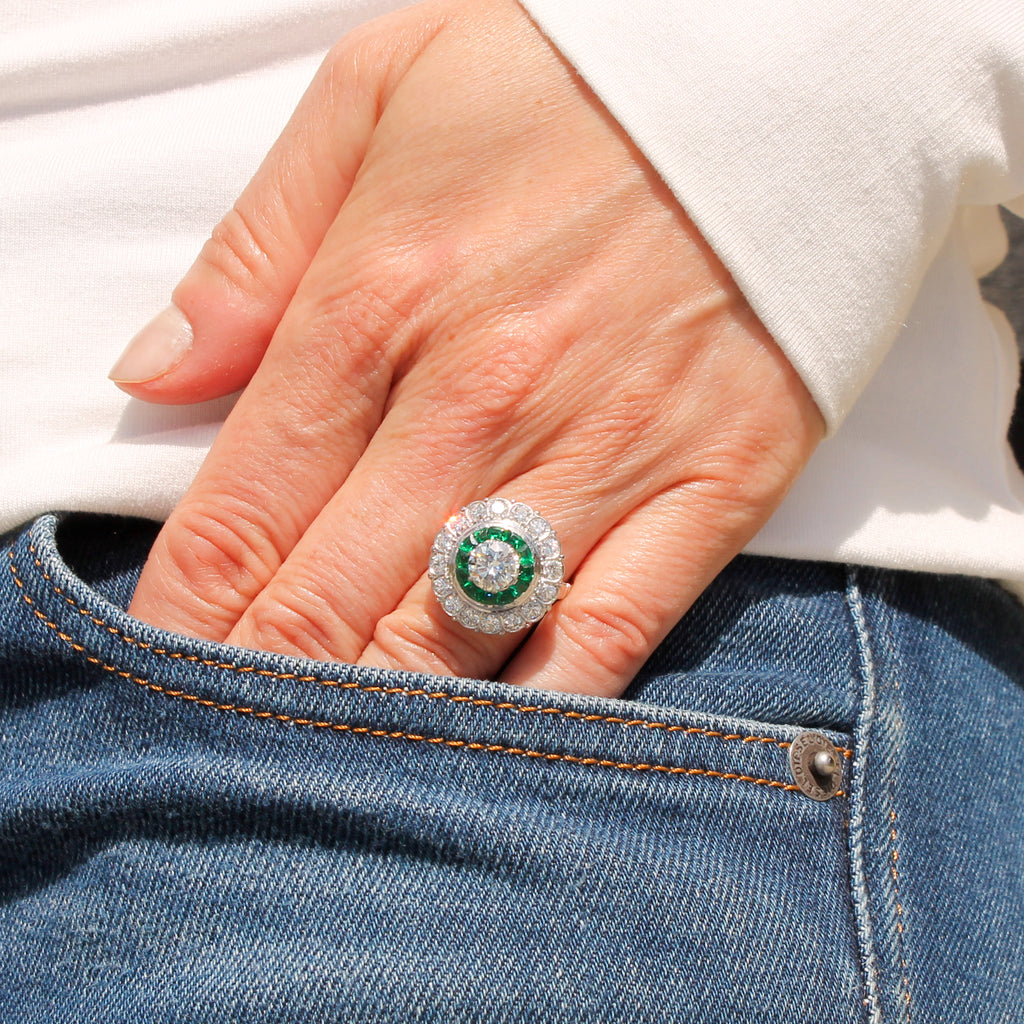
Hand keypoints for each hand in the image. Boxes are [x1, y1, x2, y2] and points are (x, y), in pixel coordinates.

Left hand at [114, 0, 823, 697]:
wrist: (787, 78)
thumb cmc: (573, 79)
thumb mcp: (375, 100)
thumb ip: (256, 253)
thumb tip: (156, 374)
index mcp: (374, 305)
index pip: (240, 511)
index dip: (183, 613)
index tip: (163, 667)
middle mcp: (475, 405)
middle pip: (325, 602)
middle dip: (256, 688)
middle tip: (226, 743)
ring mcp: (597, 458)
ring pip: (451, 642)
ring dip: (374, 718)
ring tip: (326, 773)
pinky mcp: (706, 492)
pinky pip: (607, 639)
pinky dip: (537, 712)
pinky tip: (487, 749)